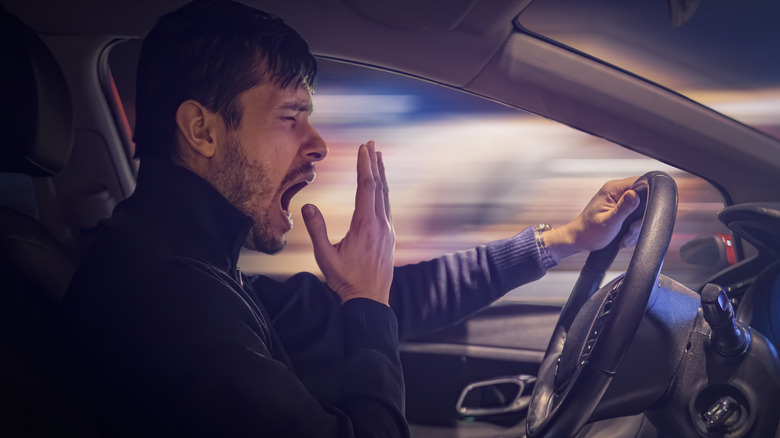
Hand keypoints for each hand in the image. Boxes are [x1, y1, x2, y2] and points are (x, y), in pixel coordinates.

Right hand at [302, 141, 394, 304]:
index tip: (363, 148)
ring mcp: (388, 231)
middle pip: (379, 186)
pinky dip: (383, 192)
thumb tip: (307, 206)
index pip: (366, 187)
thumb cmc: (345, 281)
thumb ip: (316, 230)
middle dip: (374, 163)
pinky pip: (387, 208)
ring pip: (385, 196)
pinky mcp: (390, 238)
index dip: (364, 166)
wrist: (370, 300)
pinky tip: (379, 189)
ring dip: (380, 176)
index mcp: (365, 225)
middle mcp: (381, 224)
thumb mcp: (325, 257)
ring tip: (378, 158)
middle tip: (371, 144)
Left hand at [543, 177, 641, 261]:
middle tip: (629, 231)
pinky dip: (631, 230)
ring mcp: (619, 200)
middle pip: (644, 199)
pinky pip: (635, 218)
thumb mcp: (609, 222)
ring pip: (640, 212)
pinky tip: (624, 237)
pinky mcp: (621, 209)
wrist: (579, 240)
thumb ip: (624, 208)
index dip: (647, 198)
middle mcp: (616, 191)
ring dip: (635, 228)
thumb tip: (635, 195)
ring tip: (624, 237)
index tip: (639, 216)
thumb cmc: (589, 232)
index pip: (640, 182)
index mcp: (612, 189)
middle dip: (638, 220)